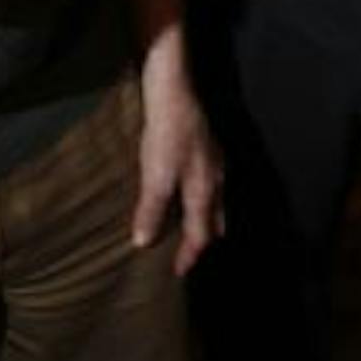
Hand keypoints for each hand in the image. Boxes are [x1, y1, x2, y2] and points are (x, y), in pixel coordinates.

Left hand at [131, 36, 223, 275]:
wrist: (173, 88)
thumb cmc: (166, 132)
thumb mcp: (155, 175)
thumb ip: (152, 210)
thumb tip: (144, 243)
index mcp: (205, 190)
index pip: (202, 233)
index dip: (189, 254)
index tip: (179, 272)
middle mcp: (216, 178)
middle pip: (216, 218)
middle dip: (205, 238)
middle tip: (190, 252)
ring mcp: (214, 160)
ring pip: (215, 200)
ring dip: (204, 218)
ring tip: (190, 226)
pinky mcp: (206, 145)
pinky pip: (209, 183)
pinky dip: (201, 197)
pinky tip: (187, 189)